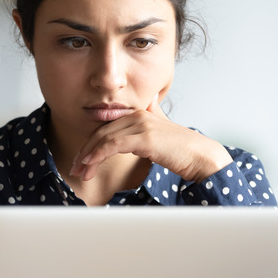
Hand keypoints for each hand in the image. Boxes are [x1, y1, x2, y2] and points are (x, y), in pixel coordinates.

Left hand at [69, 98, 232, 182]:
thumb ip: (152, 117)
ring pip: (103, 138)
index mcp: (139, 113)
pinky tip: (90, 165)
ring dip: (88, 157)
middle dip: (84, 152)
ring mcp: (141, 124)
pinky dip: (97, 155)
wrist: (201, 157)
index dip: (90, 144)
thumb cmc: (182, 149)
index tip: (81, 161)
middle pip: (100, 132)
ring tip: (80, 173)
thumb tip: (148, 104)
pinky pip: (112, 144)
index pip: (105, 127)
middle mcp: (137, 115)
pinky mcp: (144, 137)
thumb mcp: (161, 131)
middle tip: (75, 169)